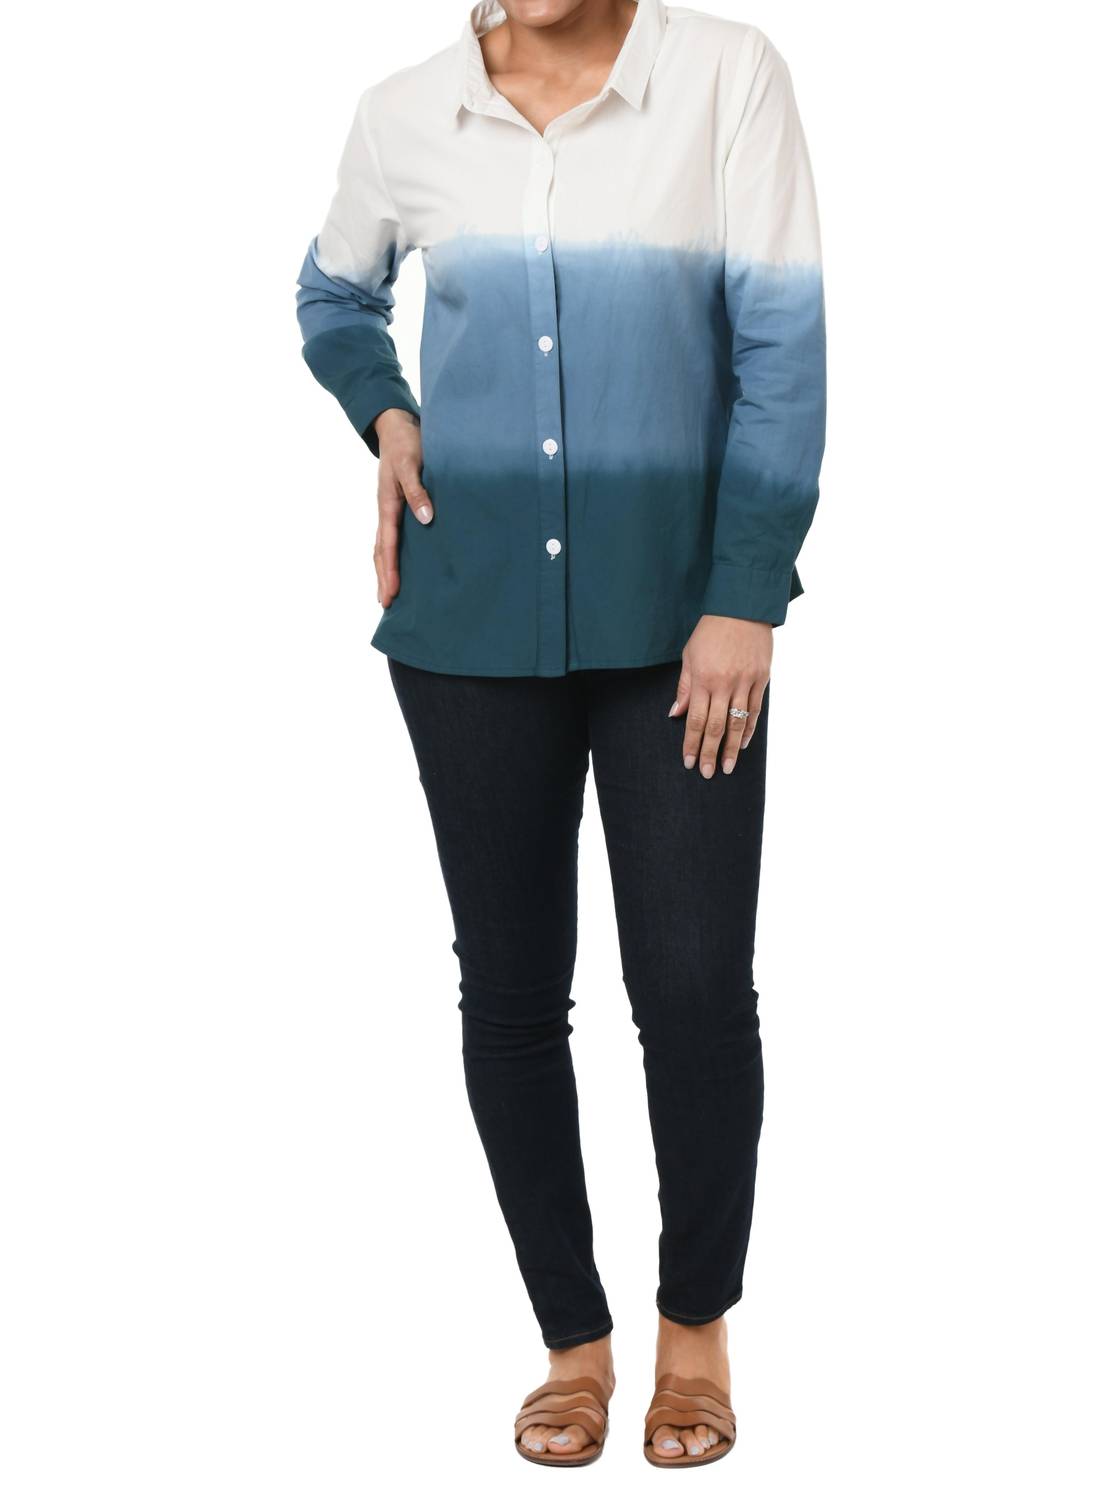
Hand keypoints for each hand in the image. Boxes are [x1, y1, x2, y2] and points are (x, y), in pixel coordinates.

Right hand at [372, 408, 432, 606]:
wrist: (397, 425)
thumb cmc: (406, 444)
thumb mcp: (412, 464)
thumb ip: (418, 491)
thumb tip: (426, 519)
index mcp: (388, 504)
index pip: (388, 545)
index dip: (390, 570)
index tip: (391, 593)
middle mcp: (386, 511)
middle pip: (381, 551)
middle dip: (383, 578)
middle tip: (386, 604)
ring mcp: (390, 509)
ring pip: (385, 546)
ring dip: (386, 569)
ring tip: (389, 592)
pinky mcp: (397, 505)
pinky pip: (393, 536)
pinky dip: (393, 554)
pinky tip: (401, 565)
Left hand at [670, 615, 771, 775]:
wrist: (742, 607)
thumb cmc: (711, 631)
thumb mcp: (690, 655)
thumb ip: (685, 686)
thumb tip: (676, 713)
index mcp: (703, 679)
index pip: (695, 720)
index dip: (691, 744)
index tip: (689, 762)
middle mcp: (724, 684)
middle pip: (715, 726)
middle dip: (709, 752)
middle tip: (707, 773)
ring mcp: (745, 682)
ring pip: (737, 723)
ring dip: (730, 748)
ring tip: (726, 767)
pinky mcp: (761, 679)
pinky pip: (754, 710)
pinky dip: (748, 729)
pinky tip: (742, 744)